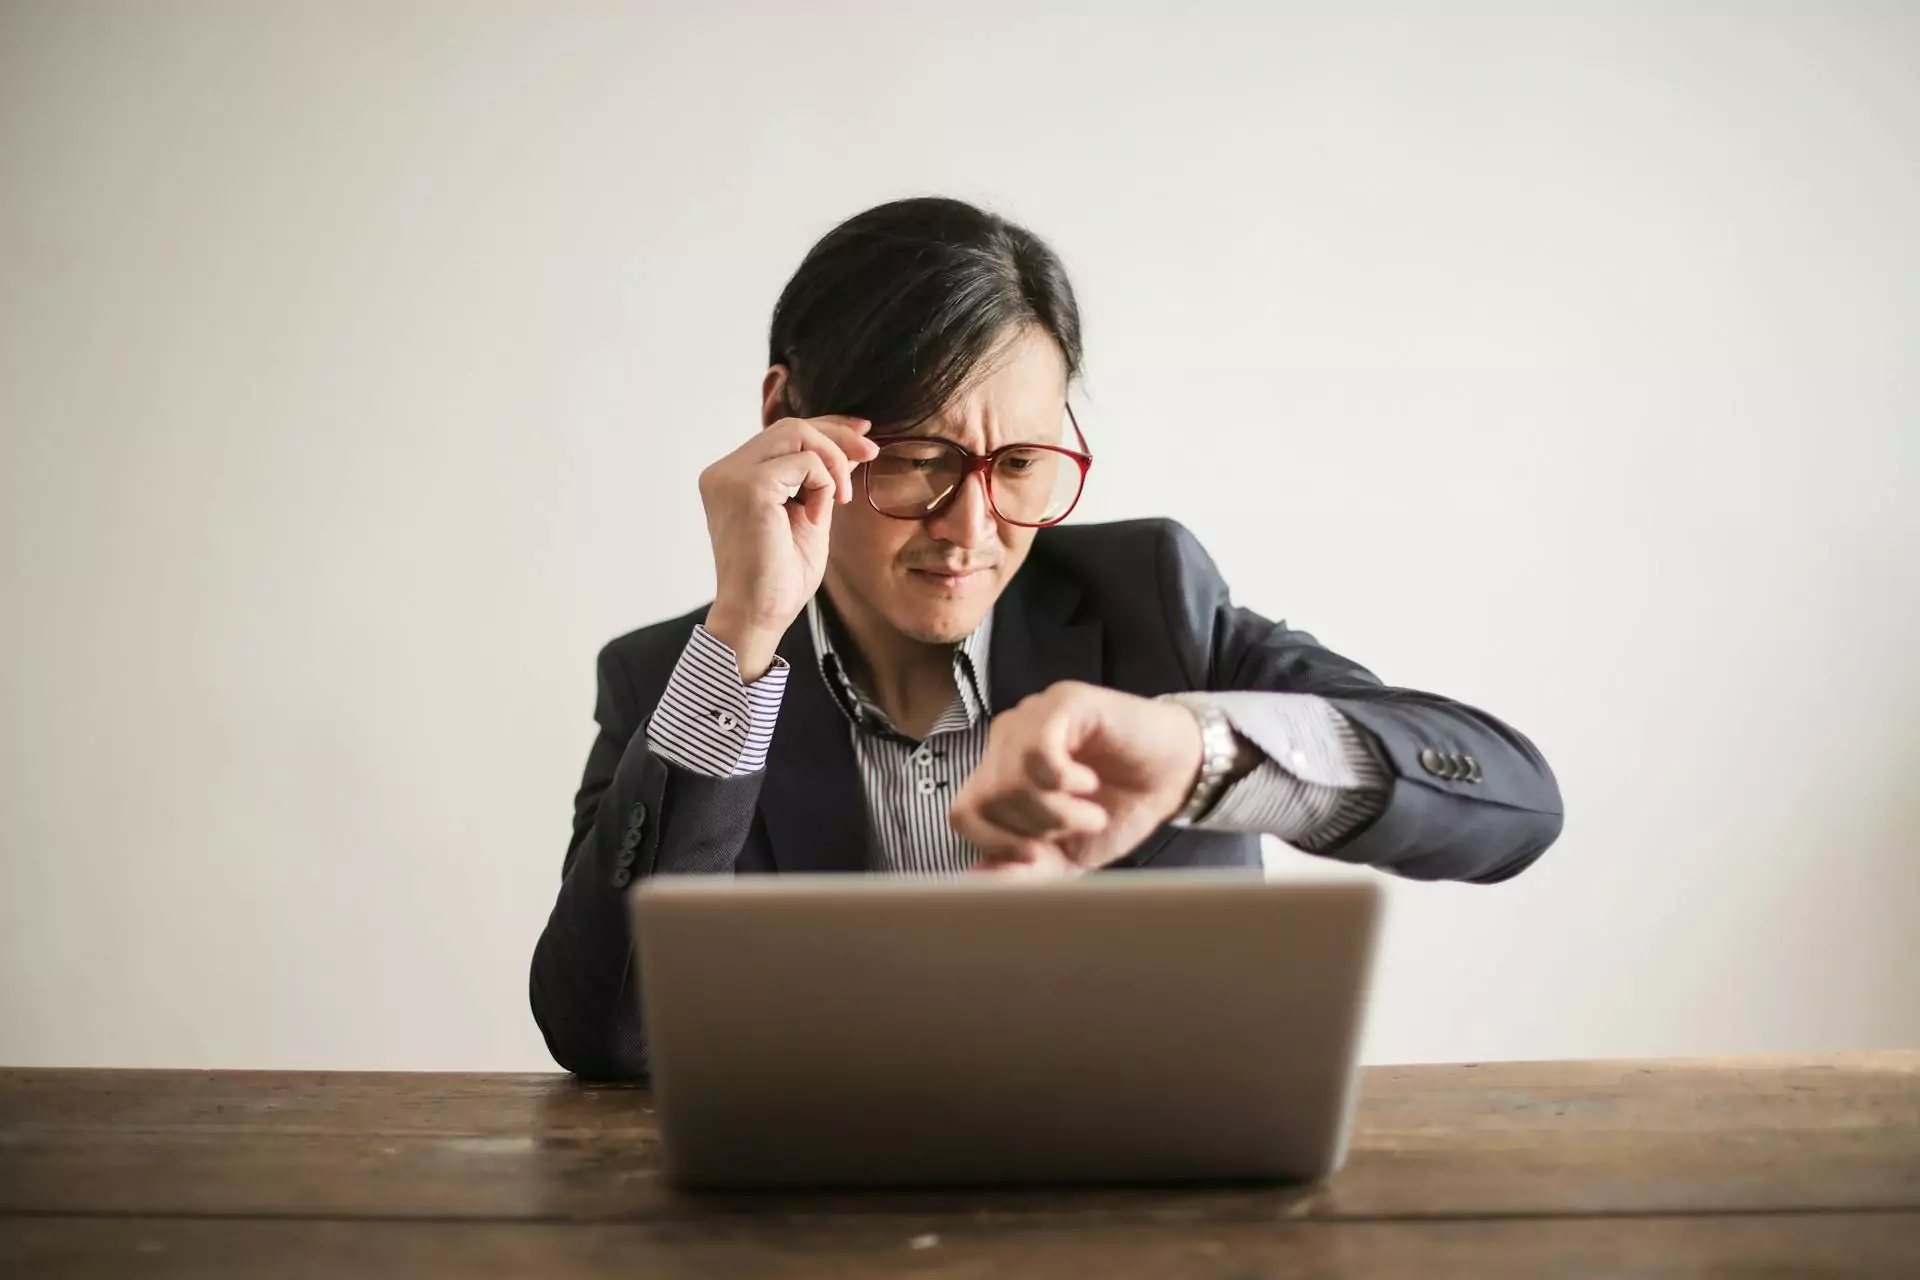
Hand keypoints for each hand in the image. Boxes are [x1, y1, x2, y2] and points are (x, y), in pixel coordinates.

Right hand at [698, 415, 877, 679]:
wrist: (759, 615)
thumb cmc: (780, 578)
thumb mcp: (808, 515)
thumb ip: (819, 480)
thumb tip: (849, 446)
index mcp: (732, 477)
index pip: (782, 433)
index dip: (826, 427)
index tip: (863, 435)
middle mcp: (724, 471)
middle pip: (790, 425)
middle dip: (838, 436)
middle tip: (872, 455)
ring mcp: (731, 476)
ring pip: (797, 433)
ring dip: (833, 461)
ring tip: (842, 499)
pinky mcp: (748, 487)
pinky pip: (805, 462)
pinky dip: (824, 485)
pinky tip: (819, 517)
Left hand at [948, 682, 1205, 876]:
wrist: (1174, 776)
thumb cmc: (1119, 808)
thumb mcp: (1069, 855)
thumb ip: (1024, 870)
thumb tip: (977, 881)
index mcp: (1000, 772)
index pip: (964, 813)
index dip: (996, 843)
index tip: (1039, 854)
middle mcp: (1007, 740)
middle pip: (986, 799)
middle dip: (1034, 829)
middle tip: (1076, 826)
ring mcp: (1032, 717)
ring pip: (1009, 779)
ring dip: (1056, 811)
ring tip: (1091, 810)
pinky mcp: (1062, 702)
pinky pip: (1037, 750)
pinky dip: (1064, 780)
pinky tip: (1088, 782)